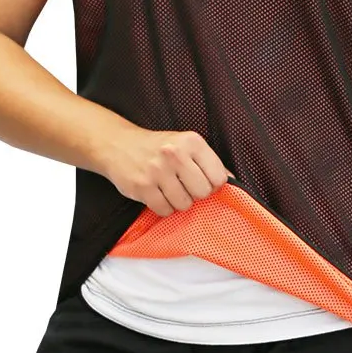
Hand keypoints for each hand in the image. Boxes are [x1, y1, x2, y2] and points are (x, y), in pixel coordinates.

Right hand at [101, 126, 233, 216]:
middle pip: (202, 193)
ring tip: (170, 188)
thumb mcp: (186, 144)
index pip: (218, 177)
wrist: (120, 145)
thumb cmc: (159, 147)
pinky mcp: (142, 187)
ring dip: (178, 201)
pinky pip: (164, 210)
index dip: (213, 184)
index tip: (202, 180)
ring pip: (184, 205)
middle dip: (195, 193)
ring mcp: (157, 171)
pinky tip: (158, 193)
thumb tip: (232, 180)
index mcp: (191, 142)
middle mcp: (175, 154)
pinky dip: (163, 207)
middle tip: (184, 185)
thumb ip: (209, 161)